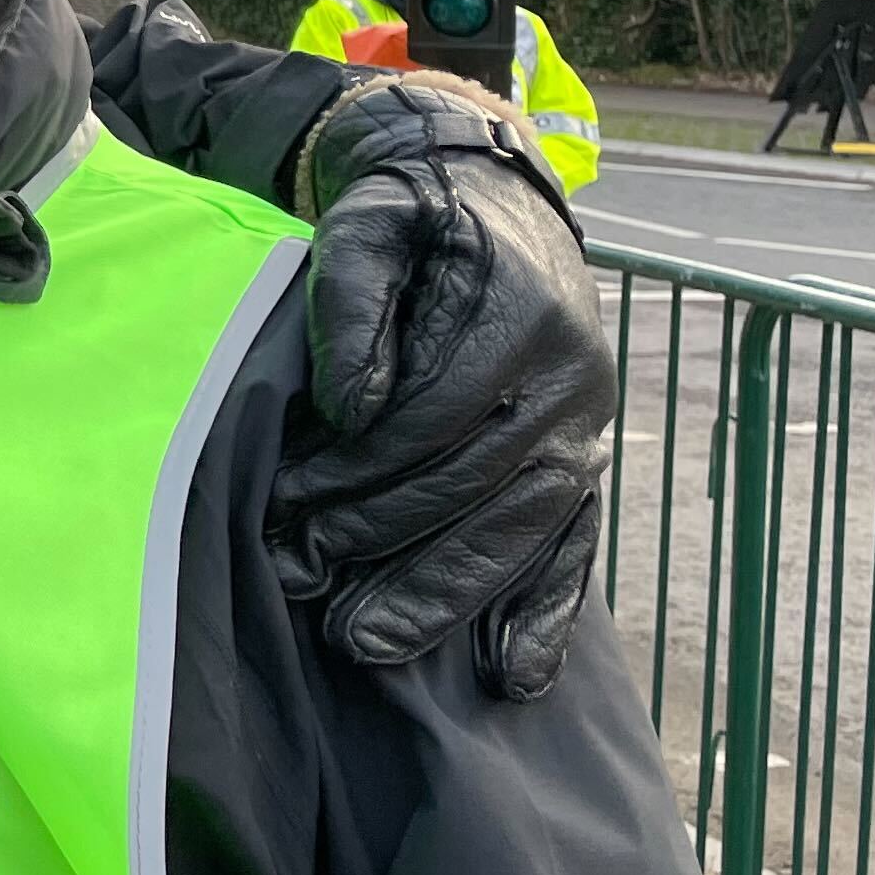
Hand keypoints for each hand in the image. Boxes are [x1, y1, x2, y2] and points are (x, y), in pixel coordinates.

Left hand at [274, 73, 613, 699]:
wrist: (490, 199)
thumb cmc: (412, 217)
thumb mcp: (368, 223)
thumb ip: (353, 300)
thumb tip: (351, 406)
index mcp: (523, 312)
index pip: (437, 412)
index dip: (360, 462)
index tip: (287, 498)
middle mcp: (571, 377)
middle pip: (477, 479)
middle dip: (383, 538)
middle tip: (300, 577)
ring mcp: (587, 428)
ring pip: (524, 528)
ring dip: (447, 594)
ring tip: (367, 643)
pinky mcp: (586, 465)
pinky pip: (577, 550)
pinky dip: (547, 614)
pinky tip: (514, 675)